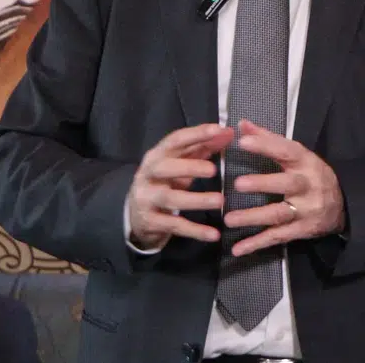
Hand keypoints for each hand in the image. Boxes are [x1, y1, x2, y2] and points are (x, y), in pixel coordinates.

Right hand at [127, 123, 233, 250]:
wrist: (136, 214)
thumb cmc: (164, 182)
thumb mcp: (179, 164)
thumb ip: (203, 148)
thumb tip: (228, 132)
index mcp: (157, 155)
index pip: (175, 140)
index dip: (196, 134)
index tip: (218, 130)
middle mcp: (148, 174)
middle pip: (165, 168)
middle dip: (189, 167)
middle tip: (214, 170)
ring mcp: (147, 198)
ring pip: (170, 198)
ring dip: (196, 200)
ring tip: (220, 201)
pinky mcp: (151, 221)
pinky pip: (175, 226)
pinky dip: (195, 231)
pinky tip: (214, 234)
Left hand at [224, 120, 345, 256]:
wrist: (343, 206)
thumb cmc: (312, 175)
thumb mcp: (297, 155)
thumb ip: (269, 139)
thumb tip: (242, 124)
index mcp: (306, 162)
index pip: (287, 151)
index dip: (266, 146)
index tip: (243, 141)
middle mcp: (308, 186)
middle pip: (287, 185)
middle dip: (263, 184)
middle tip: (237, 184)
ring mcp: (305, 211)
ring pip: (279, 214)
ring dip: (253, 217)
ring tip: (229, 219)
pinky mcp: (301, 231)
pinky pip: (277, 237)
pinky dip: (257, 244)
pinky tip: (237, 249)